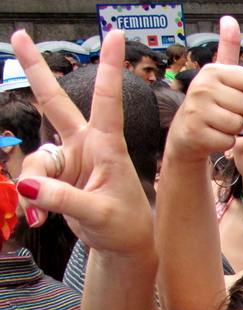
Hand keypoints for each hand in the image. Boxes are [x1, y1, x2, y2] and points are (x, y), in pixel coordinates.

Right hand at [12, 29, 150, 251]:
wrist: (124, 245)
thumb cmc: (125, 226)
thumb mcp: (99, 214)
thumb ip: (64, 200)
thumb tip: (27, 185)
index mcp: (107, 146)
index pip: (108, 101)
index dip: (110, 67)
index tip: (117, 35)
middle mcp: (86, 146)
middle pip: (55, 103)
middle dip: (36, 70)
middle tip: (20, 34)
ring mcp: (69, 159)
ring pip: (35, 160)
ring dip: (33, 187)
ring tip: (40, 214)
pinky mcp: (56, 176)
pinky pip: (31, 180)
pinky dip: (31, 200)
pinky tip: (39, 218)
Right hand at [165, 17, 242, 162]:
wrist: (185, 132)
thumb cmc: (209, 101)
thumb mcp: (218, 73)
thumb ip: (227, 47)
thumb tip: (229, 19)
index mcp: (212, 70)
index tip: (230, 93)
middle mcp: (202, 86)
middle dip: (239, 113)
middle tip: (222, 111)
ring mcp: (197, 110)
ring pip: (238, 124)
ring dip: (232, 128)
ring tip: (216, 122)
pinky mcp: (196, 133)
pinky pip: (229, 141)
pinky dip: (224, 142)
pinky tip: (211, 134)